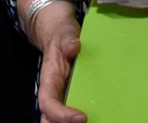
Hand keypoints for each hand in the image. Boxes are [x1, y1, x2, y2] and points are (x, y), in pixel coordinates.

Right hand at [31, 2, 86, 122]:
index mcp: (48, 80)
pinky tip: (99, 119)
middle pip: (48, 119)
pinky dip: (81, 120)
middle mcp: (53, 93)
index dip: (62, 114)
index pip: (48, 103)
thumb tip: (74, 46)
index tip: (83, 117)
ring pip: (57, 120)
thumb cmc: (61, 35)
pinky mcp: (72, 98)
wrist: (58, 34)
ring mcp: (62, 97)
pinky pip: (72, 116)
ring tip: (94, 122)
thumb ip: (68, 40)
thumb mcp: (65, 33)